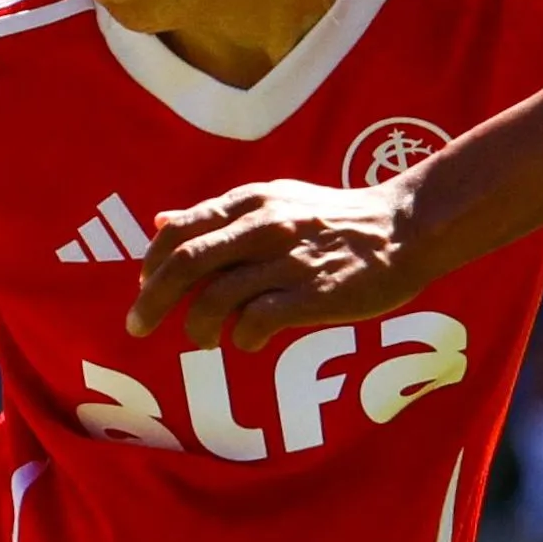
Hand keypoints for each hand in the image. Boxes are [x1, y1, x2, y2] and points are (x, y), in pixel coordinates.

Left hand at [128, 177, 431, 346]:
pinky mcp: (313, 293)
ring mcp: (287, 260)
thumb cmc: (335, 218)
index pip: (179, 232)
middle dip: (152, 301)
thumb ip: (217, 215)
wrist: (404, 228)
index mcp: (249, 201)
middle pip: (185, 265)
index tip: (143, 288)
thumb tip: (160, 222)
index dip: (151, 265)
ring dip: (197, 327)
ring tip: (203, 341)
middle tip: (137, 328)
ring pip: (215, 298)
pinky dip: (243, 337)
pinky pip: (256, 322)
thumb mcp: (273, 199)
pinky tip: (249, 342)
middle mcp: (262, 226)